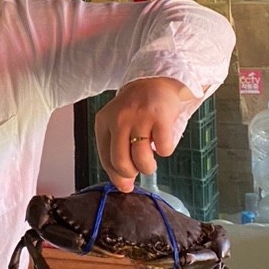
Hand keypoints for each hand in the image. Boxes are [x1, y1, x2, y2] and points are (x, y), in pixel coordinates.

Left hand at [94, 77, 197, 192]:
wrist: (155, 81)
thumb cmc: (136, 110)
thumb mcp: (119, 126)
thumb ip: (117, 154)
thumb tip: (124, 187)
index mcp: (103, 122)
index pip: (105, 159)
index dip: (117, 177)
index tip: (126, 184)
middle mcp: (118, 118)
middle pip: (121, 163)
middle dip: (133, 173)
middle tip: (140, 166)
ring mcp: (139, 117)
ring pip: (142, 160)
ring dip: (149, 166)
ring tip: (151, 157)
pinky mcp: (160, 116)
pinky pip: (164, 149)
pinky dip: (165, 150)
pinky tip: (162, 139)